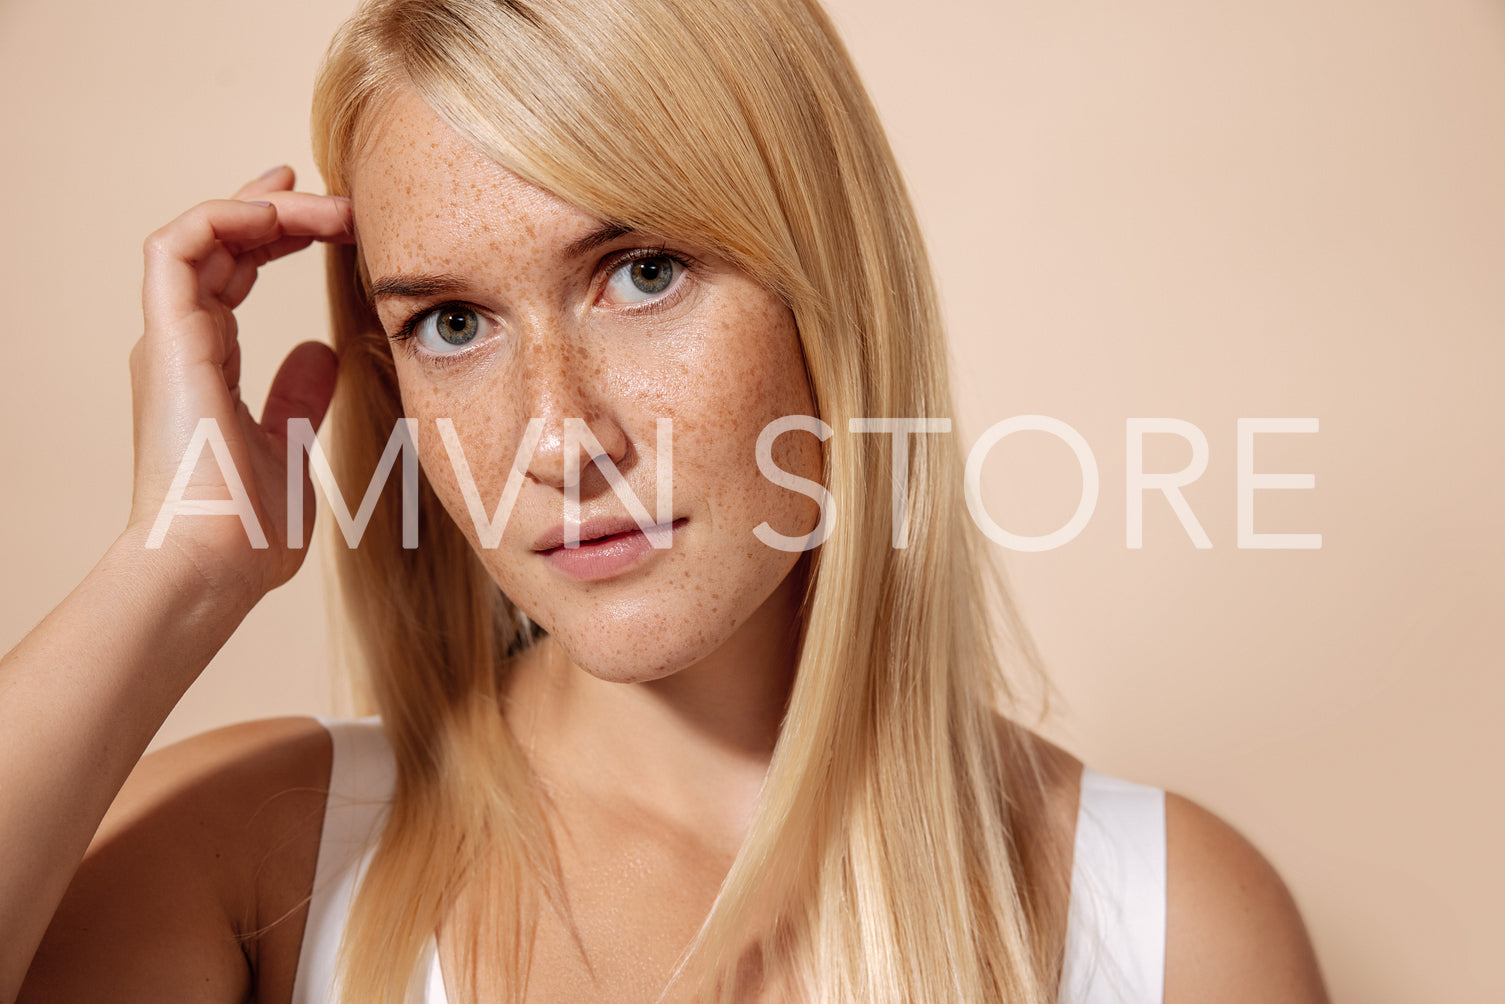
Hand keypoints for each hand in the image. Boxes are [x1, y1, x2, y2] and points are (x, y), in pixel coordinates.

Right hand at [126, 165, 353, 604]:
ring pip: (201, 236)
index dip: (275, 237)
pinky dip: (225, 219)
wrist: (213, 566)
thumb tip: (324, 351)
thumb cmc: (248, 531)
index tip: (329, 216)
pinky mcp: (168, 341)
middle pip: (220, 247)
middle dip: (278, 211)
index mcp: (207, 368)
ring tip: (325, 204)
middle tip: (339, 199)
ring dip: (262, 209)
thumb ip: (301, 397)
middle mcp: (183, 346)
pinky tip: (280, 217)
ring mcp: (171, 341)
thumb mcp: (292, 448)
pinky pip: (179, 248)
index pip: (232, 277)